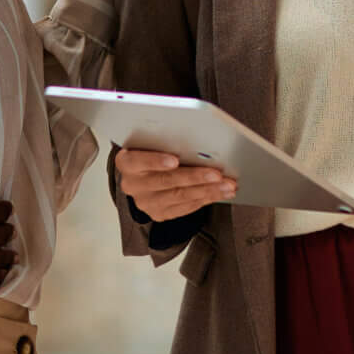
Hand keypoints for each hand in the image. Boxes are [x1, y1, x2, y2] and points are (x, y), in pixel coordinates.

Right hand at [115, 148, 234, 222]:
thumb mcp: (150, 141)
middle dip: (195, 177)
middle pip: (166, 181)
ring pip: (180, 196)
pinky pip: (185, 208)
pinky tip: (219, 193)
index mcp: (126, 162)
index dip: (156, 161)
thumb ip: (165, 140)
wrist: (140, 174)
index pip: (139, 161)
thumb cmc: (150, 151)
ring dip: (207, 191)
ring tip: (227, 185)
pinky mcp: (159, 213)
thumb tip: (196, 139)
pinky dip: (205, 199)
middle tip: (217, 174)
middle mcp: (133, 185)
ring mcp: (146, 202)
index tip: (175, 159)